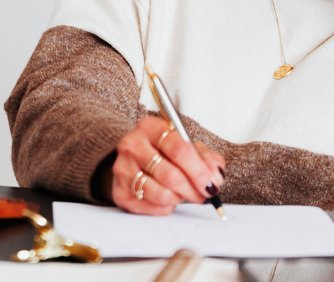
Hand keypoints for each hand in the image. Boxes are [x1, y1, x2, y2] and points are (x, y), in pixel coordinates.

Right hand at [110, 116, 224, 215]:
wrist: (134, 161)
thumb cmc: (164, 152)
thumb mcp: (186, 146)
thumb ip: (205, 157)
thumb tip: (215, 173)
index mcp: (151, 127)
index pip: (179, 149)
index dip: (199, 171)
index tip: (211, 183)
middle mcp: (132, 145)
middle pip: (171, 175)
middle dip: (193, 190)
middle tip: (203, 195)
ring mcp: (122, 168)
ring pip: (161, 193)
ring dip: (178, 198)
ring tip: (182, 193)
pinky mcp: (119, 190)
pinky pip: (151, 207)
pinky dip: (165, 207)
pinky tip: (167, 198)